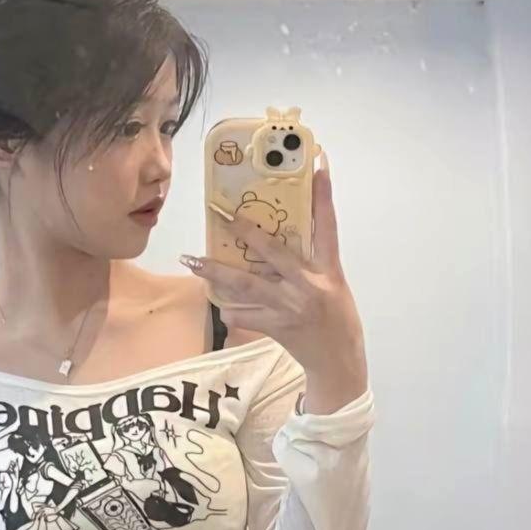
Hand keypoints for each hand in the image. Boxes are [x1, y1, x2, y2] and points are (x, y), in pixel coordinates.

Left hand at [181, 154, 367, 405]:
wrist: (337, 362)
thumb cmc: (336, 320)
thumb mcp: (332, 285)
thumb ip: (309, 264)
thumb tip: (273, 246)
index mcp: (328, 271)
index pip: (327, 227)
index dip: (323, 197)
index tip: (318, 167)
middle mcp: (309, 285)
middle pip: (272, 251)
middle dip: (245, 231)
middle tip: (220, 214)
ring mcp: (291, 307)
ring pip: (247, 285)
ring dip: (217, 273)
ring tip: (193, 260)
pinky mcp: (277, 327)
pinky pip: (244, 315)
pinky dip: (231, 310)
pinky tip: (221, 305)